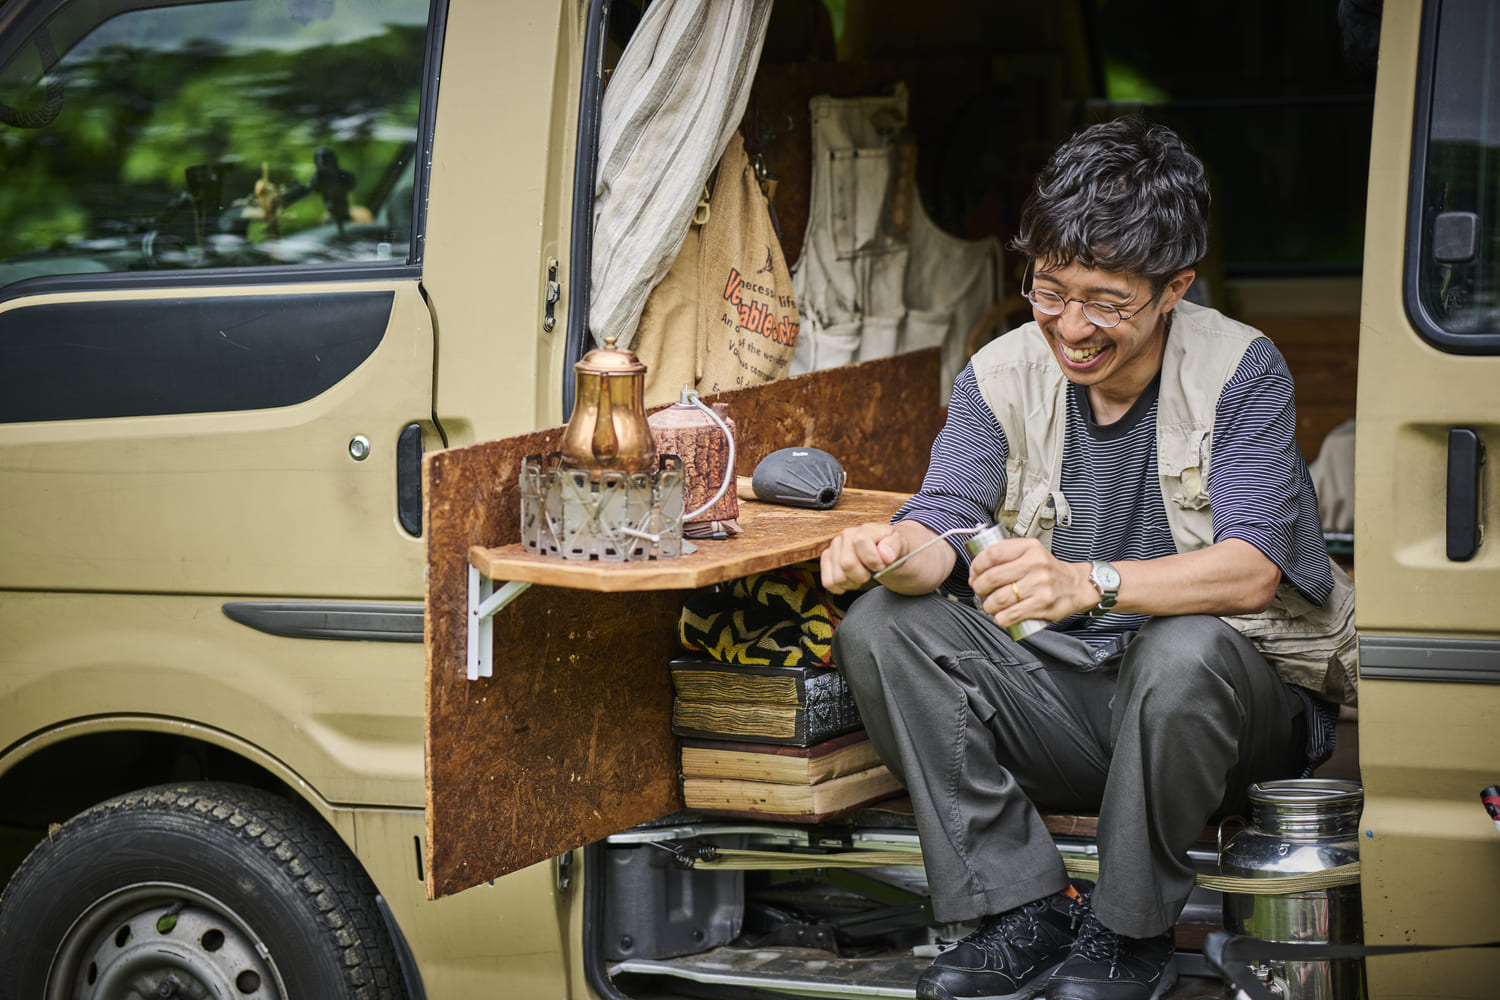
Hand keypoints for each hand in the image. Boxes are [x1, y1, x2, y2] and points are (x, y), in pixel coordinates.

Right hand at [820, 522, 903, 593]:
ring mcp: (835, 547)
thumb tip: (885, 554)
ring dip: (852, 582)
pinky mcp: (827, 559)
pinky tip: (851, 581)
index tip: (881, 565)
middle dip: (862, 575)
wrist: (886, 554)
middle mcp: (846, 535)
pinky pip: (828, 581)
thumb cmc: (893, 550)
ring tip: (862, 576)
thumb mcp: (902, 546)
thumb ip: (895, 546)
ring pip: (837, 576)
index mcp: (865, 529)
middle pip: (846, 563)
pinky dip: (841, 587)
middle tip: (872, 573)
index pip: (859, 541)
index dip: (871, 559)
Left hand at [969, 536, 1093, 626]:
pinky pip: (1011, 614)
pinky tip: (1000, 616)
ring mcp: (1039, 585)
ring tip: (990, 605)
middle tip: (980, 590)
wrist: (1077, 586)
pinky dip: (1000, 618)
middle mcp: (1035, 564)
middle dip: (979, 587)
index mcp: (1029, 547)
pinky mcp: (1042, 604)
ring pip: (999, 598)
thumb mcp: (1031, 552)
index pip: (992, 554)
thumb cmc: (1048, 571)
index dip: (977, 566)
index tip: (975, 574)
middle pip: (992, 577)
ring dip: (988, 605)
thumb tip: (976, 570)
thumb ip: (1007, 555)